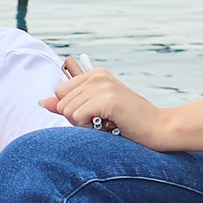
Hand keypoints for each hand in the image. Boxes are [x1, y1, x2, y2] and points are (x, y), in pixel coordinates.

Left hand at [43, 65, 168, 147]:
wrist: (159, 128)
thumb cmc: (129, 122)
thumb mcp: (95, 110)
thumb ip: (69, 105)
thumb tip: (43, 102)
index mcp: (95, 74)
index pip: (60, 92)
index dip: (73, 110)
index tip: (96, 114)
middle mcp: (97, 76)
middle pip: (61, 103)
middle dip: (77, 119)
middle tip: (103, 121)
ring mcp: (102, 86)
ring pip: (67, 111)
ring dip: (85, 125)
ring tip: (108, 123)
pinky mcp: (107, 99)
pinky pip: (77, 117)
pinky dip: (91, 128)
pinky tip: (110, 125)